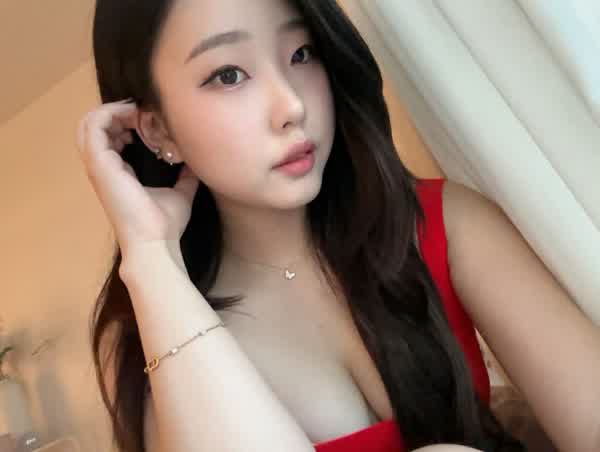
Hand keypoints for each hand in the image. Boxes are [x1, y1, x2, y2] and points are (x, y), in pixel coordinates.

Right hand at [77, 99, 198, 255]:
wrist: (155, 242)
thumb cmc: (165, 224)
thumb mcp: (180, 193)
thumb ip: (185, 177)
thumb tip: (196, 162)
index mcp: (118, 173)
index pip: (109, 138)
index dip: (124, 122)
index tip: (149, 118)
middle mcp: (104, 168)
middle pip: (94, 128)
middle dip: (117, 113)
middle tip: (142, 111)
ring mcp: (98, 166)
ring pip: (89, 124)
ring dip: (113, 110)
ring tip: (137, 111)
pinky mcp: (100, 164)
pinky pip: (94, 126)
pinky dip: (111, 113)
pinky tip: (134, 114)